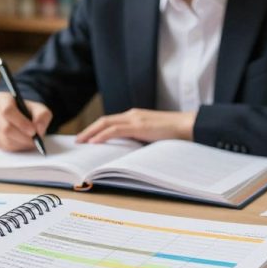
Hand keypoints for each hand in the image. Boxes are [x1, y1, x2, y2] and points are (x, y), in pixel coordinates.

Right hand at [0, 92, 52, 151]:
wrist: (19, 119)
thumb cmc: (28, 112)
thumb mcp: (39, 109)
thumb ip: (42, 115)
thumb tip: (38, 128)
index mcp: (1, 98)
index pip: (7, 110)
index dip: (21, 122)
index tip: (33, 131)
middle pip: (5, 128)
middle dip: (23, 136)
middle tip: (34, 140)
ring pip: (5, 140)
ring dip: (21, 143)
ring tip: (31, 141)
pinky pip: (3, 147)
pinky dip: (16, 147)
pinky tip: (22, 142)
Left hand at [76, 109, 195, 143]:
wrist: (189, 126)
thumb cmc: (174, 134)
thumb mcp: (152, 136)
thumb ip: (140, 139)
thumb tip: (127, 152)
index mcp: (135, 117)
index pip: (110, 121)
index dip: (96, 129)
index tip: (86, 138)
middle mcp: (132, 115)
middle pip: (103, 120)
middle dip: (88, 130)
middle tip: (77, 140)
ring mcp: (135, 119)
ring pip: (106, 123)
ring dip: (91, 133)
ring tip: (81, 142)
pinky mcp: (139, 125)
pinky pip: (115, 130)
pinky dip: (102, 135)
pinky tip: (94, 142)